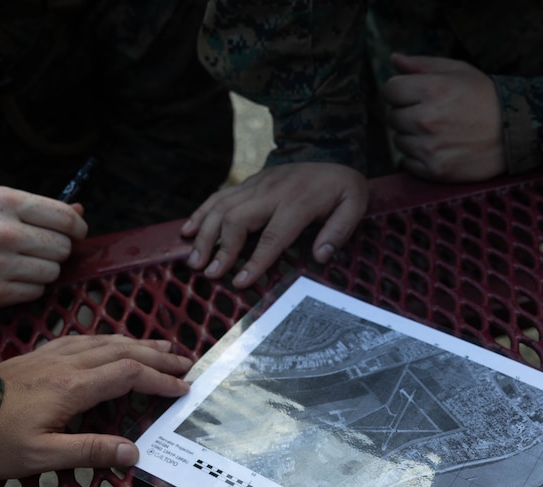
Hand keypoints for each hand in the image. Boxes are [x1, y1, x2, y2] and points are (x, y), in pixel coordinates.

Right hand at [0, 186, 86, 311]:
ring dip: (44, 271)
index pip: (65, 217)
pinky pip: (35, 292)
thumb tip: (80, 211)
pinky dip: (29, 288)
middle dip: (58, 250)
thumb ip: (35, 208)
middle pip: (63, 247)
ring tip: (21, 264)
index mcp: (3, 202)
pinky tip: (10, 279)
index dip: (78, 228)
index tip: (77, 234)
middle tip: (40, 250)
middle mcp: (2, 231)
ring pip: (52, 272)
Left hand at [0, 336, 190, 477]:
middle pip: (123, 352)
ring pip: (105, 341)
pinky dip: (108, 339)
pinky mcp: (38, 355)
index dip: (159, 381)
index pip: (128, 375)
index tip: (183, 390)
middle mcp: (68, 364)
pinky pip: (83, 339)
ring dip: (138, 344)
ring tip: (162, 346)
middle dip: (157, 357)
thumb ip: (89, 452)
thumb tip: (134, 452)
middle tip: (186, 364)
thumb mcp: (40, 456)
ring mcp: (52, 356)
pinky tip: (112, 342)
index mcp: (73, 387)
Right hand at [180, 163, 367, 287]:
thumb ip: (339, 231)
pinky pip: (219, 196)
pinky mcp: (248, 182)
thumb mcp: (354, 205)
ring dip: (204, 234)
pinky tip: (187, 231)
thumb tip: (320, 257)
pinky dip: (200, 213)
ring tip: (193, 260)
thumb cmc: (342, 187)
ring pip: (221, 207)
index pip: (272, 236)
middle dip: (219, 248)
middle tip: (207, 273)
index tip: (239, 281)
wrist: (331, 149)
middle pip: (237, 219)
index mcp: (298, 201)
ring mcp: (256, 184)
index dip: (254, 261)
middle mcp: (271, 191)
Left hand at [382, 54, 504, 181]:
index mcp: (431, 89)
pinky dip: (418, 157)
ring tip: (438, 131)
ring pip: (399, 140)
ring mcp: (429, 147)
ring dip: (412, 136)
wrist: (515, 133)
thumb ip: (422, 65)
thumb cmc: (485, 98)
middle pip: (392, 116)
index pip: (389, 90)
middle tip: (431, 114)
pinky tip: (439, 148)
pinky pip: (408, 162)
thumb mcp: (458, 71)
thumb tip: (394, 60)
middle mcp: (426, 119)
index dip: (399, 91)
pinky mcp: (434, 169)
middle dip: (406, 113)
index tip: (414, 95)